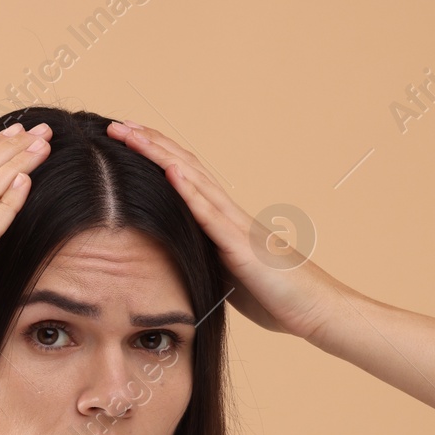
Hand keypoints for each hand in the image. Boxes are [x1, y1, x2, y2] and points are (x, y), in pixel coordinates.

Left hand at [105, 119, 341, 340]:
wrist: (317, 311)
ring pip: (195, 181)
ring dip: (161, 156)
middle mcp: (230, 215)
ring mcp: (237, 227)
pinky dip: (190, 193)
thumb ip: (208, 262)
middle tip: (117, 124)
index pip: (185, 179)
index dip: (156, 157)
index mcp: (224, 223)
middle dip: (149, 145)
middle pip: (185, 168)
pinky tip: (169, 172)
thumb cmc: (278, 298)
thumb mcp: (230, 279)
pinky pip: (212, 216)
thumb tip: (179, 262)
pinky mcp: (242, 249)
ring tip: (132, 135)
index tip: (127, 140)